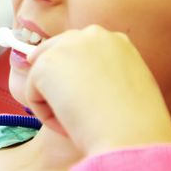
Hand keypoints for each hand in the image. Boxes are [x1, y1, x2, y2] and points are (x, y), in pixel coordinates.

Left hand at [22, 25, 170, 155]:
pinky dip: (46, 116)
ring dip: (54, 103)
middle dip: (56, 83)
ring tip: (77, 125)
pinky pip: (33, 94)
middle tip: (67, 111)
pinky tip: (67, 126)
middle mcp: (93, 35)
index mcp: (117, 41)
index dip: (75, 76)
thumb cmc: (137, 125)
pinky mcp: (47, 64)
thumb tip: (81, 83)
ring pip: (44, 77)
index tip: (80, 98)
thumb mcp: (131, 89)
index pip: (82, 51)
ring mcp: (68, 46)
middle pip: (55, 54)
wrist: (131, 135)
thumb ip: (109, 76)